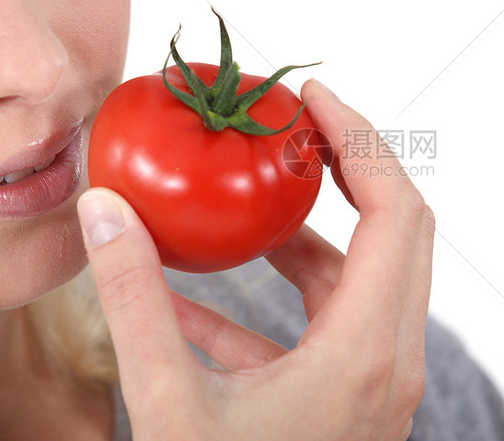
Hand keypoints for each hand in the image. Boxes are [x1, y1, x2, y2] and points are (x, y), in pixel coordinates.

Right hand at [77, 79, 434, 439]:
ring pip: (356, 279)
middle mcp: (389, 357)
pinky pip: (319, 328)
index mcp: (369, 350)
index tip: (311, 97)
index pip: (398, 210)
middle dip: (346, 168)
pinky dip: (273, 301)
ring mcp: (373, 379)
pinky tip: (199, 297)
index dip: (361, 141)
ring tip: (245, 202)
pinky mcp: (347, 397)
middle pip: (397, 229)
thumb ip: (135, 303)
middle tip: (291, 127)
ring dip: (304, 236)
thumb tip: (106, 213)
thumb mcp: (171, 405)